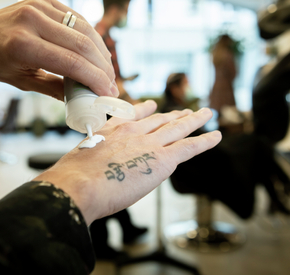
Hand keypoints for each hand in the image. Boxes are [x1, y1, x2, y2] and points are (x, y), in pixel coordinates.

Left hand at [0, 0, 117, 99]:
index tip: (108, 94)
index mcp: (21, 45)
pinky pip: (77, 19)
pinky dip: (90, 37)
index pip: (72, 62)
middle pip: (83, 44)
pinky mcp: (45, 0)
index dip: (96, 79)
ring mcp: (39, 6)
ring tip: (106, 72)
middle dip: (103, 68)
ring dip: (101, 53)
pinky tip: (95, 53)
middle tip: (110, 85)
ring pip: (85, 29)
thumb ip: (55, 90)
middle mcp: (32, 20)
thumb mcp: (22, 82)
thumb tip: (84, 100)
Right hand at [34, 100, 221, 224]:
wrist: (79, 184)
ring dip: (194, 120)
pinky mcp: (163, 159)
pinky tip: (216, 135)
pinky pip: (190, 146)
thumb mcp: (81, 159)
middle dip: (175, 115)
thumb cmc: (74, 178)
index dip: (146, 109)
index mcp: (113, 130)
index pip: (134, 115)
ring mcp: (150, 144)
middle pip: (160, 120)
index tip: (152, 105)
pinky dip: (205, 140)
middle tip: (186, 111)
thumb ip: (94, 159)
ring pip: (178, 128)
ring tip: (205, 114)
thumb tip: (92, 171)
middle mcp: (133, 131)